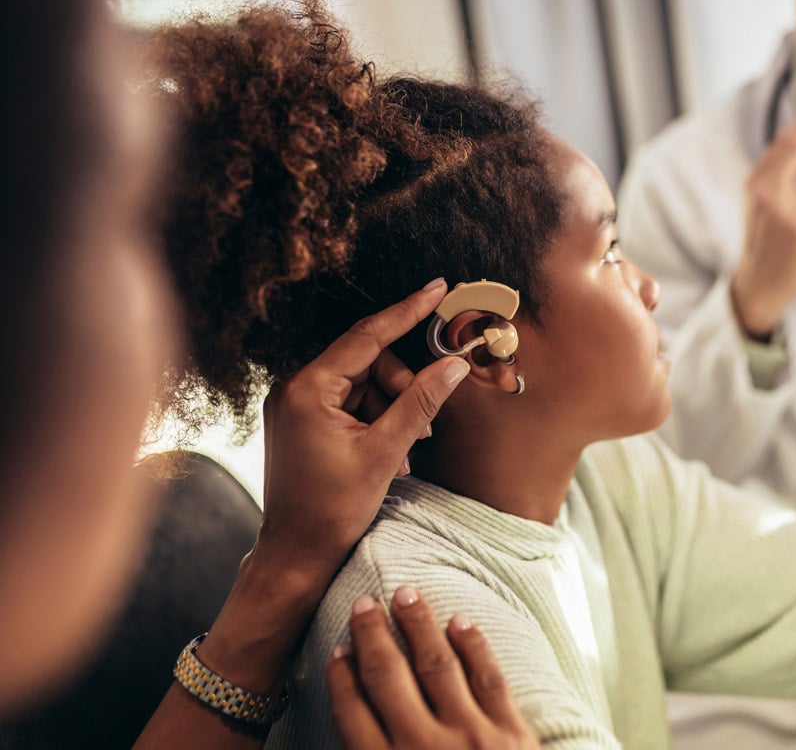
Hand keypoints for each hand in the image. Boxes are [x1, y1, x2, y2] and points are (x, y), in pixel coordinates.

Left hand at [255, 279, 469, 573]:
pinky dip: (375, 420)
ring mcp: (296, 404)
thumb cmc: (330, 510)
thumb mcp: (385, 453)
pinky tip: (387, 453)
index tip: (437, 288)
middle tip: (422, 426)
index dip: (407, 311)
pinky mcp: (302, 420)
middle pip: (369, 361)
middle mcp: (295, 387)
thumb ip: (420, 402)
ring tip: (403, 450)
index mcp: (308, 389)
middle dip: (402, 386)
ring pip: (364, 382)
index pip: (367, 335)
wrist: (295, 555)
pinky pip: (350, 402)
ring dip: (392, 408)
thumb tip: (453, 365)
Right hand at [327, 587, 539, 749]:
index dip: (341, 677)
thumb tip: (354, 731)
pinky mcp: (513, 734)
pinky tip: (459, 620)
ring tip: (406, 593)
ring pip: (437, 665)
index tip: (336, 648)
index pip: (352, 713)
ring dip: (418, 625)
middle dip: (372, 636)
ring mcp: (471, 739)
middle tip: (363, 603)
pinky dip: (473, 645)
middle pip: (388, 678)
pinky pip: (489, 677)